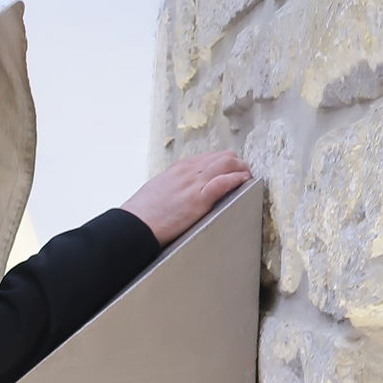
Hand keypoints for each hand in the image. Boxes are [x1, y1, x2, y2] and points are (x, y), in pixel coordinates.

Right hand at [122, 150, 250, 245]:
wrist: (135, 224)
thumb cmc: (143, 212)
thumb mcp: (160, 189)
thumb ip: (176, 185)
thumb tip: (186, 190)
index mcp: (179, 168)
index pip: (210, 157)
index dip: (225, 163)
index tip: (232, 170)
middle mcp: (188, 172)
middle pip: (222, 157)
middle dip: (238, 164)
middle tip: (244, 174)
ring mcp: (194, 184)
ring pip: (226, 164)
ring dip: (241, 169)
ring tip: (247, 178)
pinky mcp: (198, 199)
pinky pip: (223, 182)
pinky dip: (237, 179)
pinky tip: (244, 181)